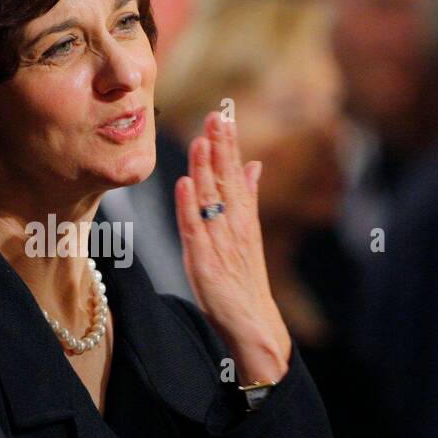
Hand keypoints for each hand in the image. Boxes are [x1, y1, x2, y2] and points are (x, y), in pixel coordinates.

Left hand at [175, 111, 290, 383]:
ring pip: (211, 198)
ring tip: (200, 139)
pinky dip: (189, 205)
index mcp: (243, 216)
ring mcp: (220, 242)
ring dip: (206, 168)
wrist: (252, 322)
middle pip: (227, 179)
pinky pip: (195, 228)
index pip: (235, 173)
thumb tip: (254, 164)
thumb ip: (248, 197)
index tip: (223, 115)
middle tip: (216, 115)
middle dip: (221, 147)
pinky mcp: (205, 261)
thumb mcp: (247, 233)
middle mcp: (234, 224)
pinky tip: (184, 183)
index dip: (229, 144)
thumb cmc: (244, 278)